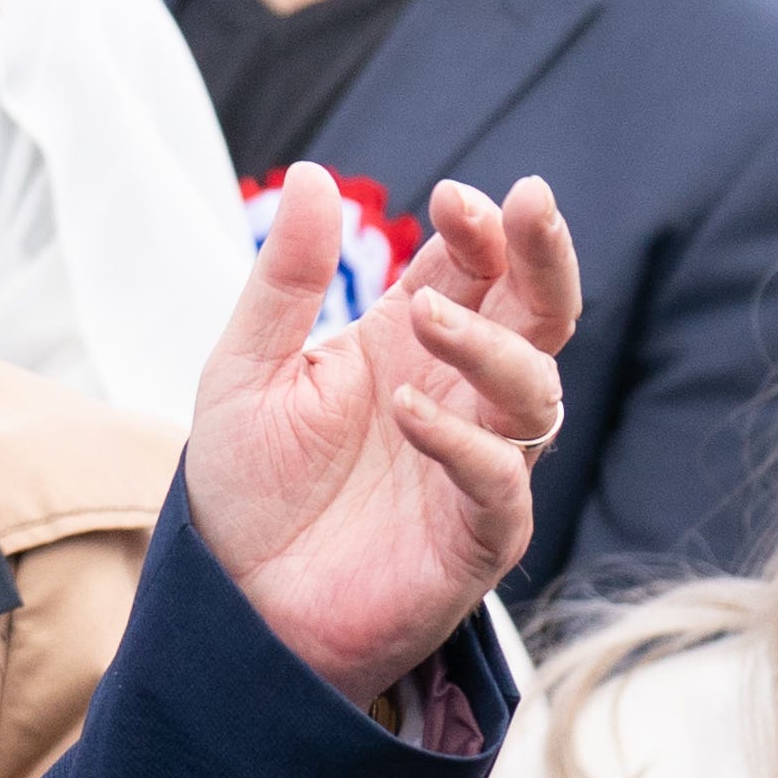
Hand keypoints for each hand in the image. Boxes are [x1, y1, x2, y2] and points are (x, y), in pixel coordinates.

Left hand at [181, 167, 581, 709]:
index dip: (479, 229)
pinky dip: (464, 441)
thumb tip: (313, 175)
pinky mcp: (474, 537)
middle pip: (539, 316)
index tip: (455, 196)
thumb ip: (285, 279)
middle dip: (544, 258)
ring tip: (424, 317)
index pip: (473, 270)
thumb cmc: (248, 486)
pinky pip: (500, 483)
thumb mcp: (245, 368)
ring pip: (535, 392)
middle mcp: (457, 396)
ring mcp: (474, 466)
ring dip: (490, 344)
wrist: (233, 603)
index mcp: (407, 346)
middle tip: (529, 207)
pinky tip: (411, 411)